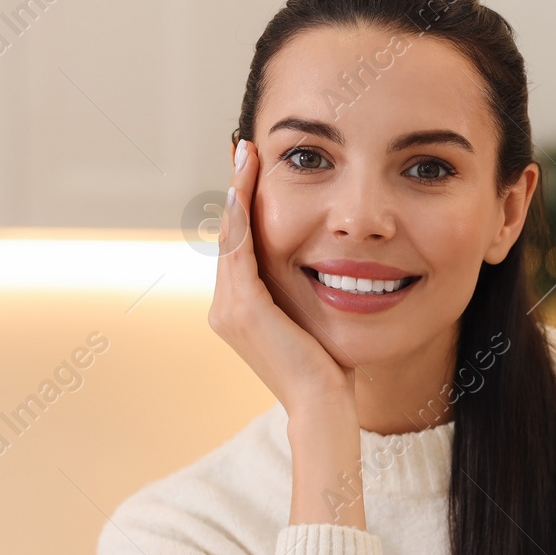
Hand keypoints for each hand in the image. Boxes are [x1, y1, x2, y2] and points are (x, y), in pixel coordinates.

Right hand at [208, 138, 355, 415]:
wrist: (323, 405)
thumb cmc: (329, 371)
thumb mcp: (315, 321)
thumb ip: (307, 294)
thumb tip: (330, 269)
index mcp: (239, 311)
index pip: (241, 247)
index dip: (244, 206)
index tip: (253, 170)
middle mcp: (225, 309)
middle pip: (230, 234)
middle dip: (236, 189)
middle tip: (245, 148)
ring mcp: (229, 309)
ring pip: (231, 235)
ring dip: (236, 190)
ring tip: (245, 153)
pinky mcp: (243, 308)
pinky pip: (238, 247)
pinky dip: (240, 211)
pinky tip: (244, 182)